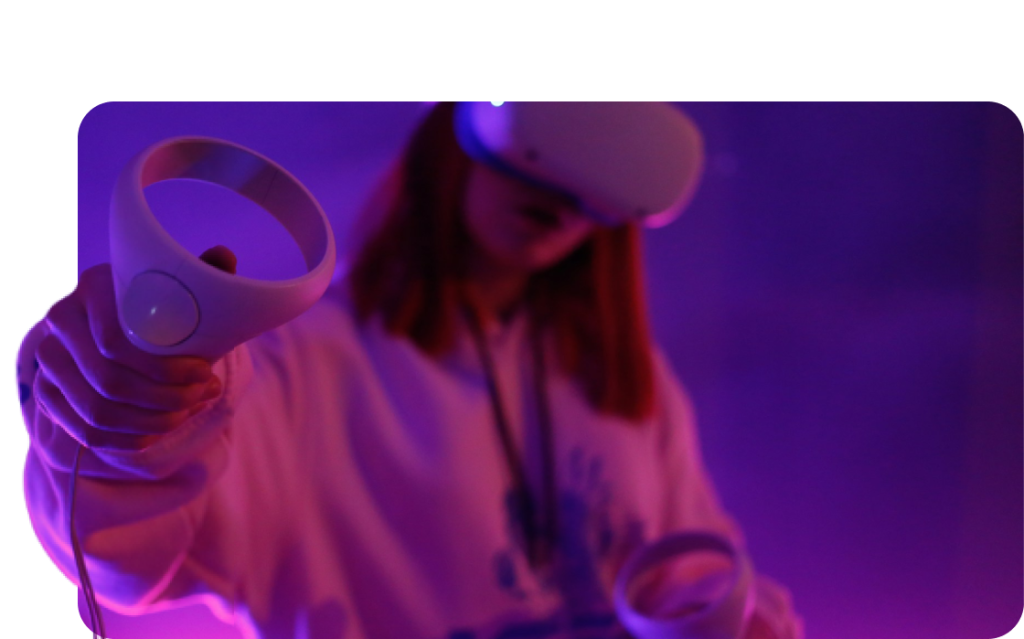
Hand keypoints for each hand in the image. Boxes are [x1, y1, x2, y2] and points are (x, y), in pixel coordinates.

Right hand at [33, 247, 236, 451]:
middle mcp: (60, 318)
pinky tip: (159, 432)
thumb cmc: (162, 307)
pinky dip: (129, 439)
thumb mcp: (182, 289)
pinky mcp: (47, 393)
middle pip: (110, 381)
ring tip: (188, 413)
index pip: (118, 341)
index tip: (206, 373)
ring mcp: (48, 359)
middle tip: (202, 397)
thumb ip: (204, 274)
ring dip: (151, 422)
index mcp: (92, 286)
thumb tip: (224, 255)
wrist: (120, 327)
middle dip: (166, 399)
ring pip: (99, 412)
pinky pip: (87, 432)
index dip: (167, 368)